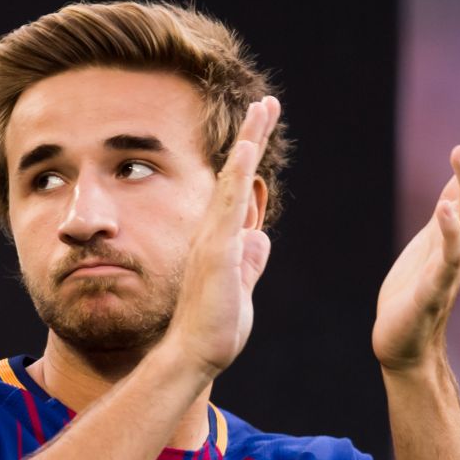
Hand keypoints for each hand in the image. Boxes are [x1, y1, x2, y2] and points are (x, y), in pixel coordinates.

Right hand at [157, 96, 279, 378]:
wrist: (192, 357)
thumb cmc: (212, 332)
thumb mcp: (241, 290)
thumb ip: (249, 263)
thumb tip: (261, 237)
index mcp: (222, 241)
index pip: (239, 191)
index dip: (249, 159)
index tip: (260, 129)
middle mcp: (215, 232)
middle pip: (236, 173)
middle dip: (252, 135)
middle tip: (267, 102)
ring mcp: (214, 239)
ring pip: (233, 179)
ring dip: (249, 141)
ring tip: (265, 108)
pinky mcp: (217, 252)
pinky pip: (228, 206)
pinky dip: (237, 175)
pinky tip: (247, 149)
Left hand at [373, 121, 459, 371]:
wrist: (405, 347)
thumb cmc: (414, 296)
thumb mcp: (428, 246)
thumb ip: (445, 217)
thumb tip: (454, 184)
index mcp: (458, 236)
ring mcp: (449, 268)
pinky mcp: (433, 289)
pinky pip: (446, 258)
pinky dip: (448, 233)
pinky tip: (443, 208)